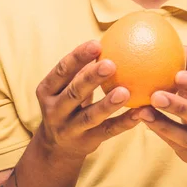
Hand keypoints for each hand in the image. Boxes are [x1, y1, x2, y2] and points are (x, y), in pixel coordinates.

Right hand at [36, 40, 140, 160]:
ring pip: (90, 116)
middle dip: (91, 78)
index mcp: (47, 91)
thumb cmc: (68, 105)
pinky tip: (140, 114)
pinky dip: (123, 123)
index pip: (61, 71)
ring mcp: (69, 129)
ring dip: (107, 104)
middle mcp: (54, 110)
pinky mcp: (86, 142)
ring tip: (125, 92)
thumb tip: (112, 39)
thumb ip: (81, 70)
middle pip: (73, 92)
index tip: (96, 44)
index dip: (77, 57)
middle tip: (111, 64)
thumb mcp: (66, 88)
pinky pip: (107, 132)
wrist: (57, 147)